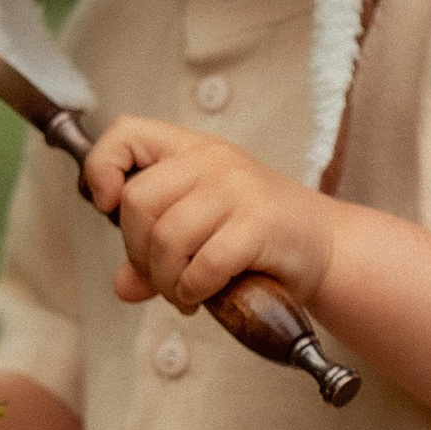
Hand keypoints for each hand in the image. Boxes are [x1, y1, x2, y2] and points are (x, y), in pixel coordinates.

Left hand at [81, 116, 341, 313]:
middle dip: (138, 253)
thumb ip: (155, 255)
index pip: (126, 134)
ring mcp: (238, 189)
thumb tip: (122, 286)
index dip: (102, 167)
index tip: (107, 206)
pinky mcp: (258, 224)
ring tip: (183, 293)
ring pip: (166, 238)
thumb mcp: (202, 233)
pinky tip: (204, 296)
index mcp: (193, 151)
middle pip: (137, 201)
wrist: (328, 247)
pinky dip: (193, 290)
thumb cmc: (261, 237)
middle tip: (160, 277)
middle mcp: (213, 162)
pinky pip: (202, 264)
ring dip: (166, 280)